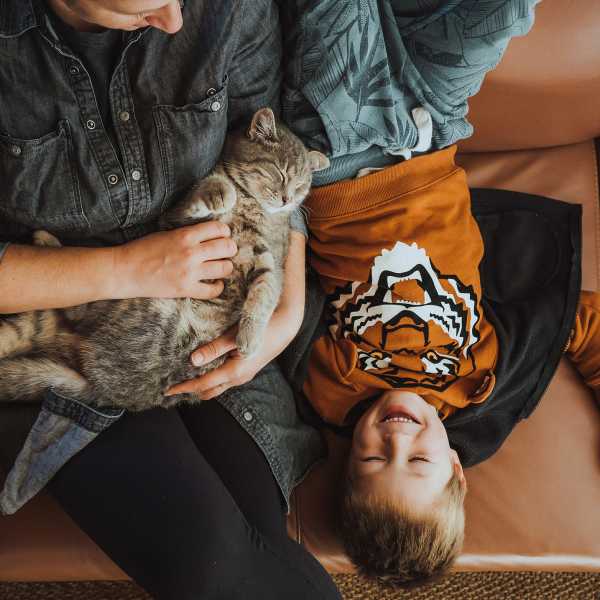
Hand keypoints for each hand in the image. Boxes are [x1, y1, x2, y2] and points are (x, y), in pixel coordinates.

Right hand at [112, 221, 236, 299]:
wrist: (125, 270)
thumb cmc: (142, 249)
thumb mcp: (167, 233)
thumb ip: (189, 234)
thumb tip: (209, 236)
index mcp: (186, 235)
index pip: (219, 228)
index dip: (225, 232)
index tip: (223, 236)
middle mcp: (191, 253)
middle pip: (227, 248)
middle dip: (230, 249)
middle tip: (226, 251)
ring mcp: (189, 272)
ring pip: (225, 268)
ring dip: (226, 266)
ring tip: (221, 266)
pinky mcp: (185, 289)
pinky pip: (213, 290)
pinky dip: (218, 287)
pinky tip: (216, 283)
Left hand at [164, 311, 298, 399]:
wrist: (286, 326)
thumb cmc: (261, 328)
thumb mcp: (235, 336)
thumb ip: (214, 349)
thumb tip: (193, 360)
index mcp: (234, 371)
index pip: (203, 385)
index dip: (184, 388)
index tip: (167, 390)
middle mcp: (239, 378)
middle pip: (209, 391)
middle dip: (191, 391)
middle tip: (174, 386)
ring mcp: (244, 375)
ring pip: (218, 386)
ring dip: (202, 385)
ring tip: (186, 379)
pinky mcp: (247, 369)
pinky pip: (225, 380)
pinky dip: (212, 379)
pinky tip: (205, 369)